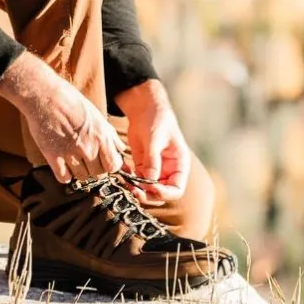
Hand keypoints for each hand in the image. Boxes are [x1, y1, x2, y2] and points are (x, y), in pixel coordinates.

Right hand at [0, 53, 121, 183]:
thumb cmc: (71, 101)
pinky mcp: (53, 156)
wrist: (45, 96)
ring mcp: (70, 153)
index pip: (113, 166)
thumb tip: (120, 149)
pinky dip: (65, 175)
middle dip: (95, 168)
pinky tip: (64, 166)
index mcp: (101, 136)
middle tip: (88, 158)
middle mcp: (88, 147)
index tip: (104, 160)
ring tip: (75, 160)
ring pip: (82, 177)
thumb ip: (110, 135)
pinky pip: (64, 178)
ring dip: (80, 172)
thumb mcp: (97, 115)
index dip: (110, 165)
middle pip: (98, 174)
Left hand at [115, 80, 188, 204]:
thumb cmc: (156, 119)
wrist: (144, 108)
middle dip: (149, 195)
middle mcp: (169, 170)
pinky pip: (138, 181)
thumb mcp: (154, 139)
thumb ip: (152, 161)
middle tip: (135, 190)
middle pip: (162, 194)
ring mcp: (155, 170)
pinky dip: (131, 182)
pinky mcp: (143, 166)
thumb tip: (149, 182)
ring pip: (149, 190)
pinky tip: (124, 176)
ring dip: (139, 191)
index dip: (165, 193)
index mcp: (179, 164)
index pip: (177, 188)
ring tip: (128, 185)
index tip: (152, 188)